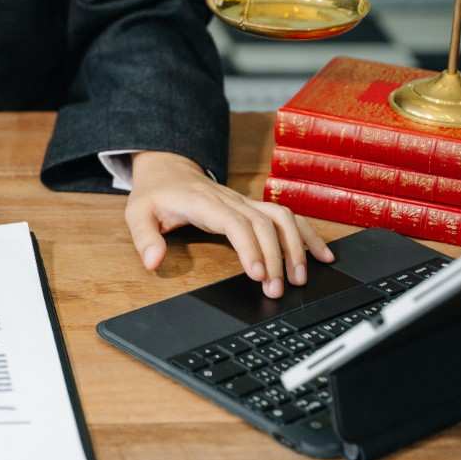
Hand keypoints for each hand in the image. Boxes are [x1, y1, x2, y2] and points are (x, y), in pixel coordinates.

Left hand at [124, 151, 333, 298]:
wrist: (168, 169)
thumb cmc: (155, 194)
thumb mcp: (137, 213)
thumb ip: (144, 237)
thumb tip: (152, 261)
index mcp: (205, 202)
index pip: (235, 223)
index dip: (250, 247)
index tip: (258, 274)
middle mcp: (231, 200)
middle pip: (264, 224)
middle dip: (276, 257)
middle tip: (277, 290)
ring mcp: (246, 202)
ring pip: (282, 217)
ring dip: (296, 246)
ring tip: (302, 277)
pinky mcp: (255, 207)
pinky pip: (288, 217)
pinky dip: (307, 235)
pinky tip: (322, 255)